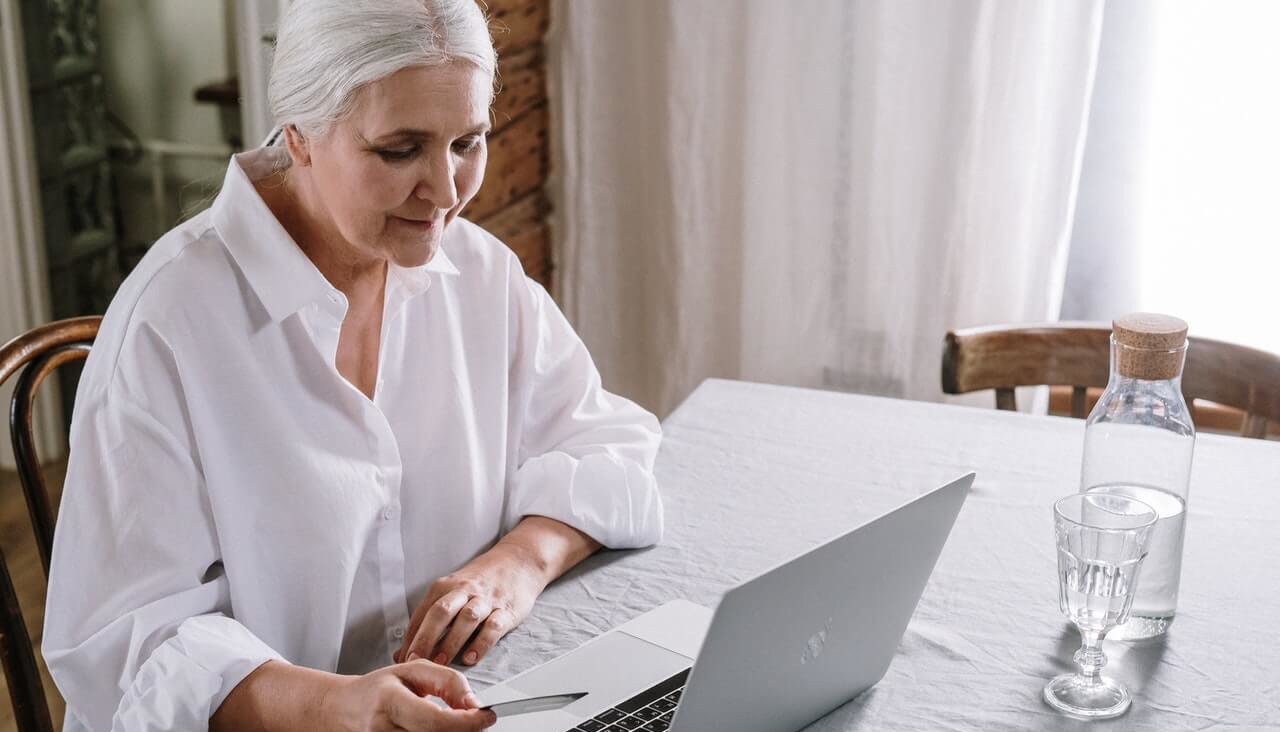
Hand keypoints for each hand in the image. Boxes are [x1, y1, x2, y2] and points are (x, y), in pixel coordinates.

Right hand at [322, 660, 496, 731]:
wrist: (341, 709)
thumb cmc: (377, 689)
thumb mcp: (412, 671)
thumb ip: (447, 681)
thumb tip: (473, 702)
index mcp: (388, 701)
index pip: (434, 720)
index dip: (466, 722)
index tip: (487, 716)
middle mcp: (382, 730)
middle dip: (464, 731)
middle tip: (475, 722)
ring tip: (452, 724)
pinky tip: (436, 731)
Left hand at [396, 542, 547, 666]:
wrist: (518, 562)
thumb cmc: (480, 581)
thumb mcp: (453, 590)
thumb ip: (430, 618)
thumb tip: (403, 651)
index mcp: (446, 586)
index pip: (423, 613)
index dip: (411, 637)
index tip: (402, 659)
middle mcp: (464, 591)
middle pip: (441, 612)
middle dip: (426, 638)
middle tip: (415, 660)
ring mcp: (486, 600)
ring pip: (466, 619)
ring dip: (452, 641)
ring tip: (441, 663)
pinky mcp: (506, 610)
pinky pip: (493, 627)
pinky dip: (482, 643)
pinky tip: (472, 658)